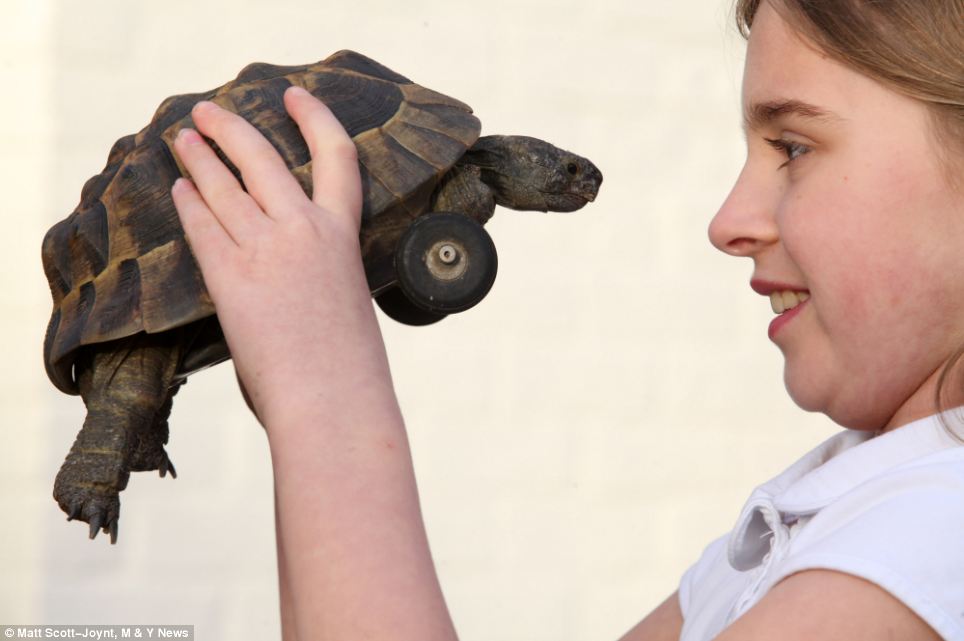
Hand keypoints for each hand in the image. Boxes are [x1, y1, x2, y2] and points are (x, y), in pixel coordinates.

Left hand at [171, 86, 387, 428]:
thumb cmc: (348, 367)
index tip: (294, 96)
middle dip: (229, 128)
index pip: (337, 156)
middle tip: (207, 112)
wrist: (334, 401)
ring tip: (181, 140)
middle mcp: (305, 231)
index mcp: (343, 236)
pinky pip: (201, 227)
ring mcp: (266, 251)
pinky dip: (188, 205)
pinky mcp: (230, 278)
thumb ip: (316, 273)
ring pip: (222, 187)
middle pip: (261, 158)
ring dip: (197, 158)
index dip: (314, 117)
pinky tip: (178, 192)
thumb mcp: (346, 302)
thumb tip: (282, 272)